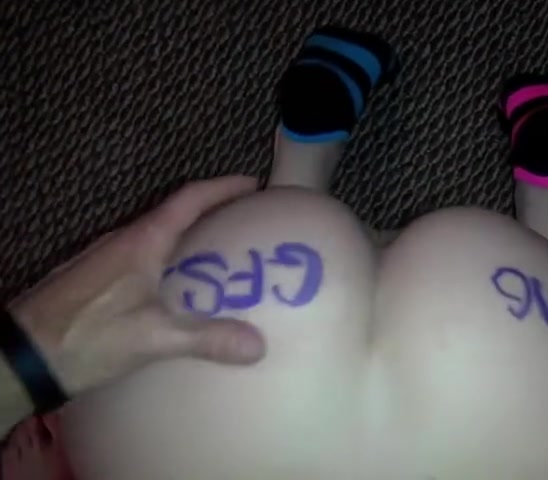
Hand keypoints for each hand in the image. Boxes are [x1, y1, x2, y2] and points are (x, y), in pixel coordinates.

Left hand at [6, 176, 266, 397]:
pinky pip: (145, 256)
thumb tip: (258, 345)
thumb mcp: (152, 338)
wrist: (21, 356)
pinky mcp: (96, 279)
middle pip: (175, 213)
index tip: (252, 184)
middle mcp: (124, 241)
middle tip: (246, 222)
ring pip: (157, 236)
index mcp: (142, 241)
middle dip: (212, 212)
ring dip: (190, 237)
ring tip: (221, 255)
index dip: (223, 187)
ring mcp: (107, 258)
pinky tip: (179, 288)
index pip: (189, 199)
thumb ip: (206, 338)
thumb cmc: (87, 335)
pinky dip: (170, 259)